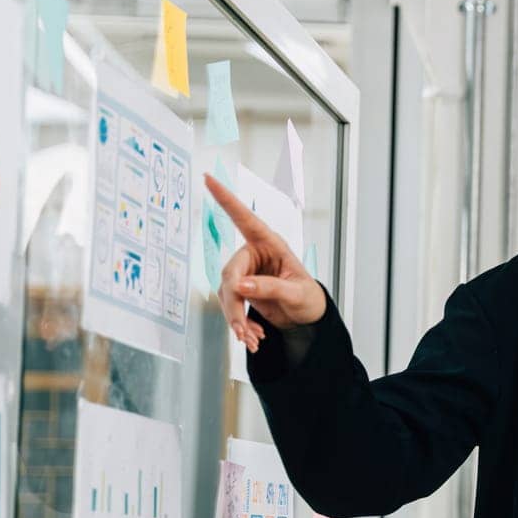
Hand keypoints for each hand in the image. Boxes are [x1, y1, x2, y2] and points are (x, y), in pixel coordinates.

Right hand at [204, 173, 325, 350]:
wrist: (307, 318)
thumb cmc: (309, 298)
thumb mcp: (296, 293)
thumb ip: (271, 287)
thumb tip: (241, 286)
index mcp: (270, 244)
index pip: (245, 218)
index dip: (225, 198)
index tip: (208, 178)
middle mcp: (253, 255)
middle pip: (229, 273)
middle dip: (234, 304)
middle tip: (243, 329)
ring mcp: (245, 273)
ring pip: (226, 293)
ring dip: (237, 319)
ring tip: (254, 339)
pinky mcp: (240, 291)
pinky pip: (229, 306)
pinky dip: (239, 325)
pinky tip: (253, 338)